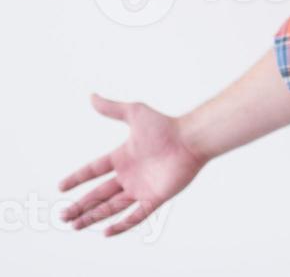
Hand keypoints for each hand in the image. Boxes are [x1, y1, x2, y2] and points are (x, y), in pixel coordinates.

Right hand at [57, 93, 209, 236]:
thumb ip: (112, 108)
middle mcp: (130, 174)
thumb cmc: (166, 125)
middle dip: (80, 205)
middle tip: (63, 216)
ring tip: (74, 226)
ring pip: (112, 207)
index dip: (77, 178)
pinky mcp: (155, 197)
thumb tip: (91, 96)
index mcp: (122, 156)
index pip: (94, 170)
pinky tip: (106, 232)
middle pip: (99, 193)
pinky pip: (136, 215)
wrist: (191, 139)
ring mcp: (142, 187)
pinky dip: (121, 225)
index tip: (60, 187)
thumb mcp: (134, 113)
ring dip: (93, 217)